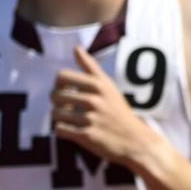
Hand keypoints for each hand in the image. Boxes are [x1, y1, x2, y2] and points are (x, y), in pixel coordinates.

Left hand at [51, 46, 160, 167]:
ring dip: (58, 118)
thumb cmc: (119, 112)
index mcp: (98, 85)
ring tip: (70, 120)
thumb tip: (76, 48)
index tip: (65, 91)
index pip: (62, 76)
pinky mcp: (86, 136)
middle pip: (55, 95)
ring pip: (55, 114)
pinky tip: (72, 131)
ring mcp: (90, 119)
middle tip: (67, 108)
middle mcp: (94, 100)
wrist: (135, 141)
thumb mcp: (109, 86)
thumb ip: (90, 67)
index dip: (58, 84)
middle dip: (56, 103)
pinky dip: (62, 131)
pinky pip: (59, 130)